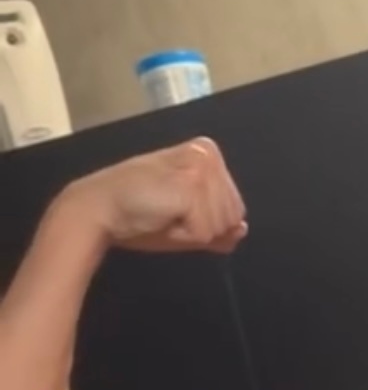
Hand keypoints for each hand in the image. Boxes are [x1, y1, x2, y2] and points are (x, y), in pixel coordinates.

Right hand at [62, 137, 247, 254]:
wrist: (102, 208)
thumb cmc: (140, 213)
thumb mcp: (187, 220)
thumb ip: (219, 225)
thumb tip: (242, 228)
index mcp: (207, 154)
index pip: (235, 209)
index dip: (207, 222)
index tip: (175, 209)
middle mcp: (207, 154)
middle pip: (233, 217)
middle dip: (203, 228)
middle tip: (168, 212)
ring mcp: (200, 169)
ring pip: (223, 226)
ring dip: (193, 232)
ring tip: (164, 214)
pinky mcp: (190, 188)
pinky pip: (206, 233)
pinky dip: (184, 236)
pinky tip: (162, 218)